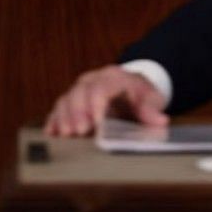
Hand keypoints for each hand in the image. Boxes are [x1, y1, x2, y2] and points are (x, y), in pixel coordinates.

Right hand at [44, 66, 168, 137]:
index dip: (97, 104)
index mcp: (113, 77)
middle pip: (80, 92)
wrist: (130, 86)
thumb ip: (152, 109)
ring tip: (64, 135)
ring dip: (63, 117)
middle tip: (78, 132)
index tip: (97, 122)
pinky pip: (59, 107)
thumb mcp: (151, 98)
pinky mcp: (71, 100)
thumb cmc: (140, 94)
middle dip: (78, 112)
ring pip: (66, 99)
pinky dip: (54, 119)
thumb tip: (160, 120)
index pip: (102, 87)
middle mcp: (92, 79)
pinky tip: (51, 132)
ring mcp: (79, 89)